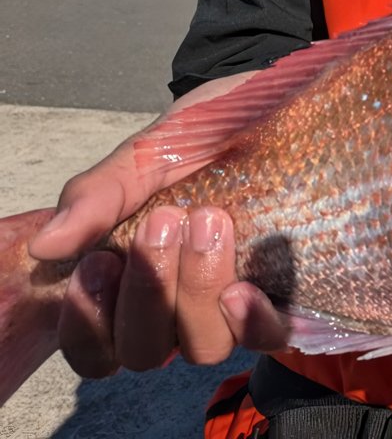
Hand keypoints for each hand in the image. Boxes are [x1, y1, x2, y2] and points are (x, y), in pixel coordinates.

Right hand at [27, 73, 289, 377]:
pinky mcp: (285, 291)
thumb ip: (102, 195)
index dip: (89, 322)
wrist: (279, 100)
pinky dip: (252, 322)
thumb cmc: (209, 131)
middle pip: (144, 350)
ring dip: (197, 292)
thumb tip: (46, 247)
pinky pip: (268, 337)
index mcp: (132, 278)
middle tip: (165, 221)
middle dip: (148, 292)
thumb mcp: (152, 150)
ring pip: (203, 348)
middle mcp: (179, 303)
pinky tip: (244, 288)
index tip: (100, 262)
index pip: (95, 346)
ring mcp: (232, 302)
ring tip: (209, 221)